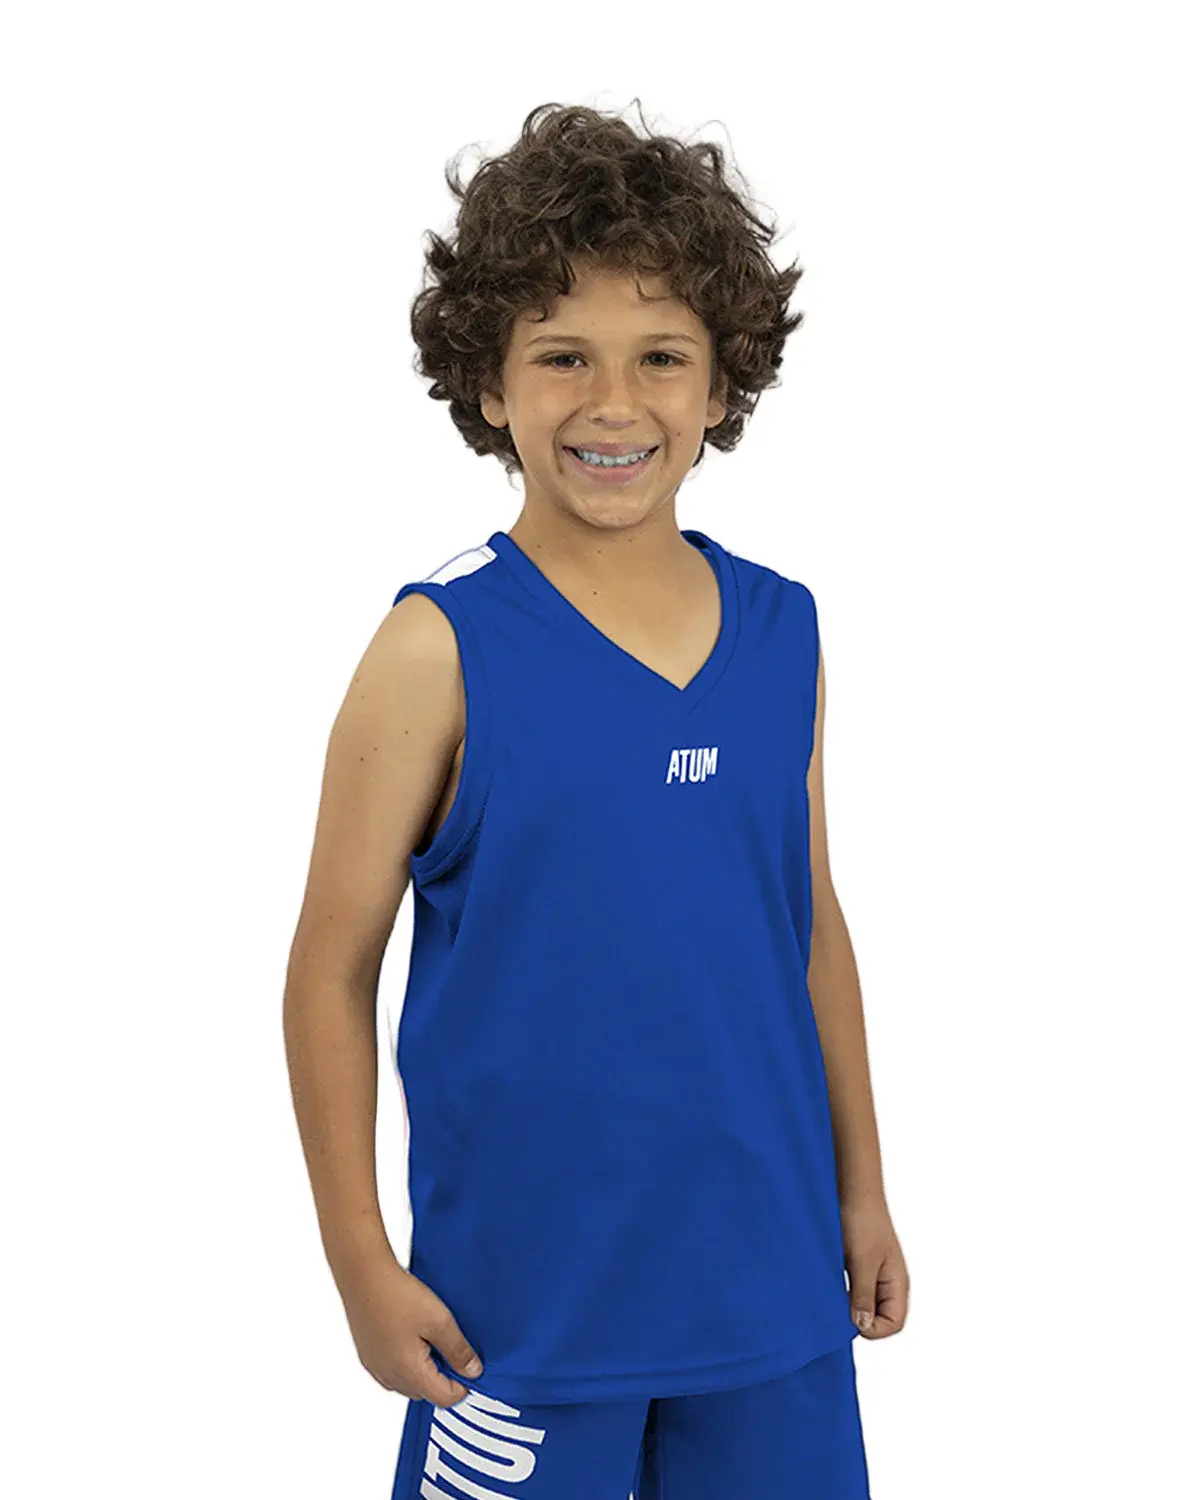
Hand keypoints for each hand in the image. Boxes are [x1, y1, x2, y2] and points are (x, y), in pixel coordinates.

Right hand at [339, 1254, 483, 1407]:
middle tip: (449, 1343)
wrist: (363, 1275)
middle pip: (426, 1392)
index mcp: (409, 1374)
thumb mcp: (440, 1321)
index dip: (463, 1384)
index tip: (468, 1363)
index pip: (444, 1398)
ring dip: (423, 1368)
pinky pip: (392, 1368)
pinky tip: (409, 1331)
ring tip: (429, 1334)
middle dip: (442, 1375)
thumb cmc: (397, 1296)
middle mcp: (389, 1377)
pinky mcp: (367, 1355)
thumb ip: (459, 1350)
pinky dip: (405, 1358)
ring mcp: (375, 1367)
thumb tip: (473, 1372)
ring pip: (408, 1381)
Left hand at [840, 1195, 908, 1338]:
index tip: (849, 1314)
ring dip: (848, 1304)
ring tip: (833, 1290)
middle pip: (879, 1319)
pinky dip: (843, 1291)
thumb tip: (863, 1326)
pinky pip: (854, 1290)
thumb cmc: (863, 1220)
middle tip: (837, 1303)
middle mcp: (889, 1283)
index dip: (872, 1327)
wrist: (852, 1189)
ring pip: (864, 1305)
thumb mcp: (862, 1261)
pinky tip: (830, 1282)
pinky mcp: (860, 1266)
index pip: (893, 1324)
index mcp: (898, 1284)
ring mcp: (875, 1275)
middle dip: (858, 1317)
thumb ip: (863, 1296)